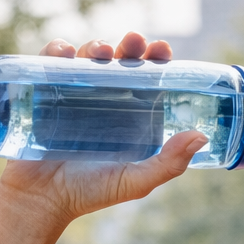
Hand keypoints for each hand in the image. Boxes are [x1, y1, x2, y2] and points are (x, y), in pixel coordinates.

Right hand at [0, 32, 204, 236]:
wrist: (42, 202)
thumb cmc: (91, 193)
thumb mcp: (136, 181)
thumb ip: (169, 164)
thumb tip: (201, 136)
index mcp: (130, 115)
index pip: (146, 78)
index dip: (155, 59)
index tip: (161, 49)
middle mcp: (103, 100)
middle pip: (118, 62)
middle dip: (128, 46)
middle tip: (134, 41)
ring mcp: (72, 95)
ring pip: (86, 58)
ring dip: (95, 46)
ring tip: (101, 52)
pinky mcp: (42, 94)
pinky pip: (48, 64)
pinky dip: (56, 52)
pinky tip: (64, 53)